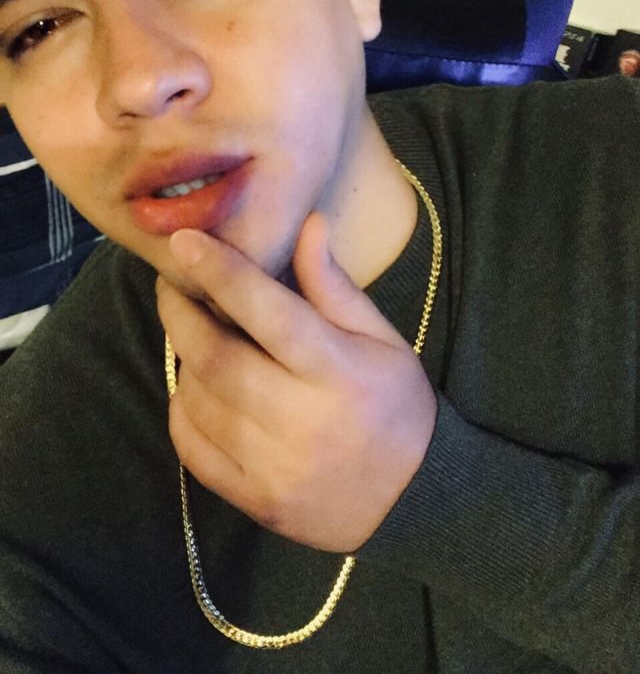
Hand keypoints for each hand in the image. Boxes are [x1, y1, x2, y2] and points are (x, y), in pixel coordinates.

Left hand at [156, 213, 436, 552]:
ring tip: (194, 339)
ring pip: (198, 402)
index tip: (184, 239)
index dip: (223, 272)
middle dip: (181, 315)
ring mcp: (275, 469)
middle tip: (172, 287)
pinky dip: (182, 410)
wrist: (412, 499)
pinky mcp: (255, 502)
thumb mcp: (382, 339)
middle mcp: (304, 422)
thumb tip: (307, 224)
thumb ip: (336, 287)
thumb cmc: (396, 406)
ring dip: (184, 361)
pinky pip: (192, 449)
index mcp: (340, 373)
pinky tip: (197, 391)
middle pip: (217, 359)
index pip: (271, 313)